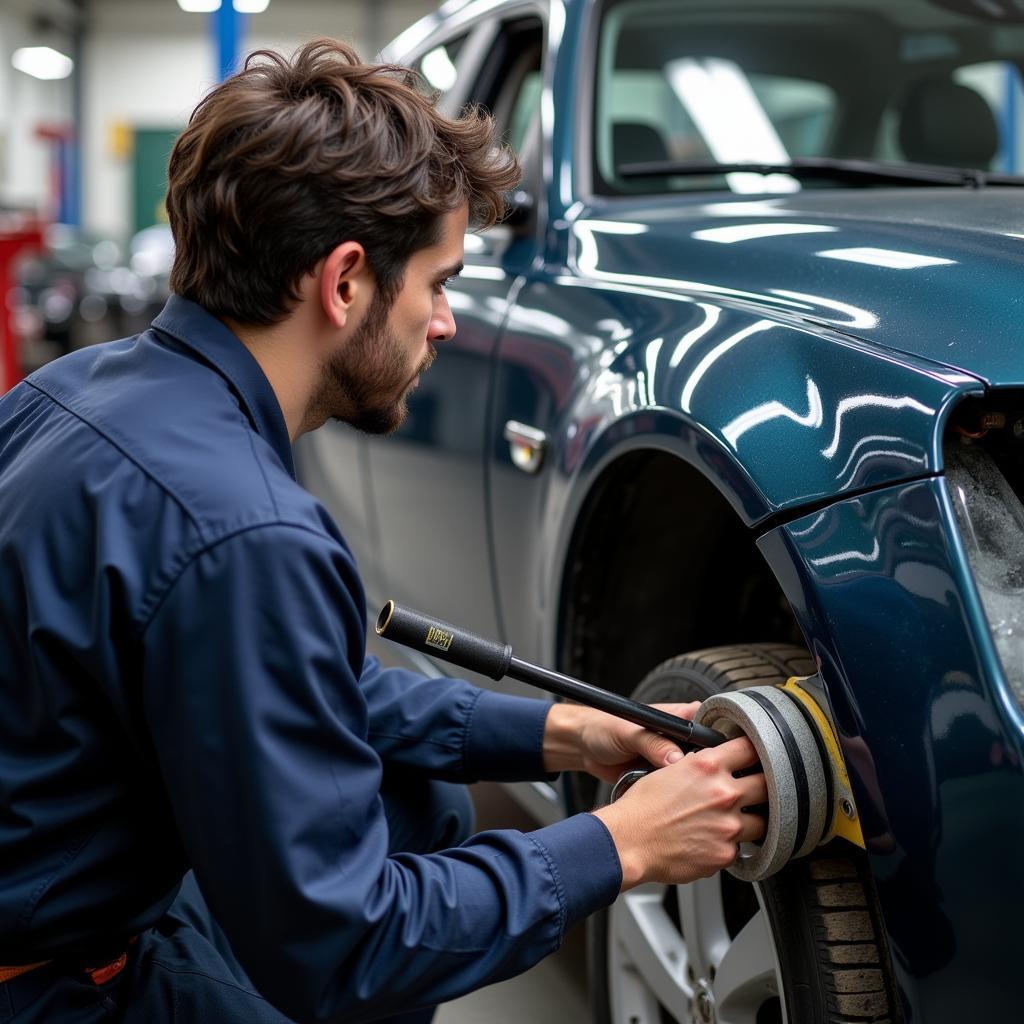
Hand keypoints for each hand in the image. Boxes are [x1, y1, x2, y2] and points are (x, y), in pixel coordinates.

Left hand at [542, 702, 700, 782]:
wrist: (583, 746)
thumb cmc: (603, 727)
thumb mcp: (628, 731)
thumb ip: (653, 743)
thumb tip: (677, 759)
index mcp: (678, 718)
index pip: (708, 727)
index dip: (715, 745)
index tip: (714, 762)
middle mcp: (678, 738)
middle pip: (706, 757)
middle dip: (702, 771)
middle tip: (694, 783)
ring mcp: (671, 759)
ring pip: (692, 776)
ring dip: (686, 786)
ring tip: (681, 796)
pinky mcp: (661, 778)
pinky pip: (674, 789)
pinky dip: (672, 796)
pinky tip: (669, 802)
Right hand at [592, 736, 767, 889]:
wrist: (629, 841)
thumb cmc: (642, 807)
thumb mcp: (671, 770)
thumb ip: (702, 766)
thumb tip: (719, 766)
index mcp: (708, 766)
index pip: (750, 748)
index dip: (756, 752)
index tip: (759, 757)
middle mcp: (723, 793)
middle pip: (767, 784)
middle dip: (763, 788)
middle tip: (755, 792)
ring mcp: (728, 825)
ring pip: (762, 822)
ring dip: (751, 821)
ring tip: (732, 822)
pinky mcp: (726, 854)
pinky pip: (740, 849)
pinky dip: (729, 846)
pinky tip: (711, 842)